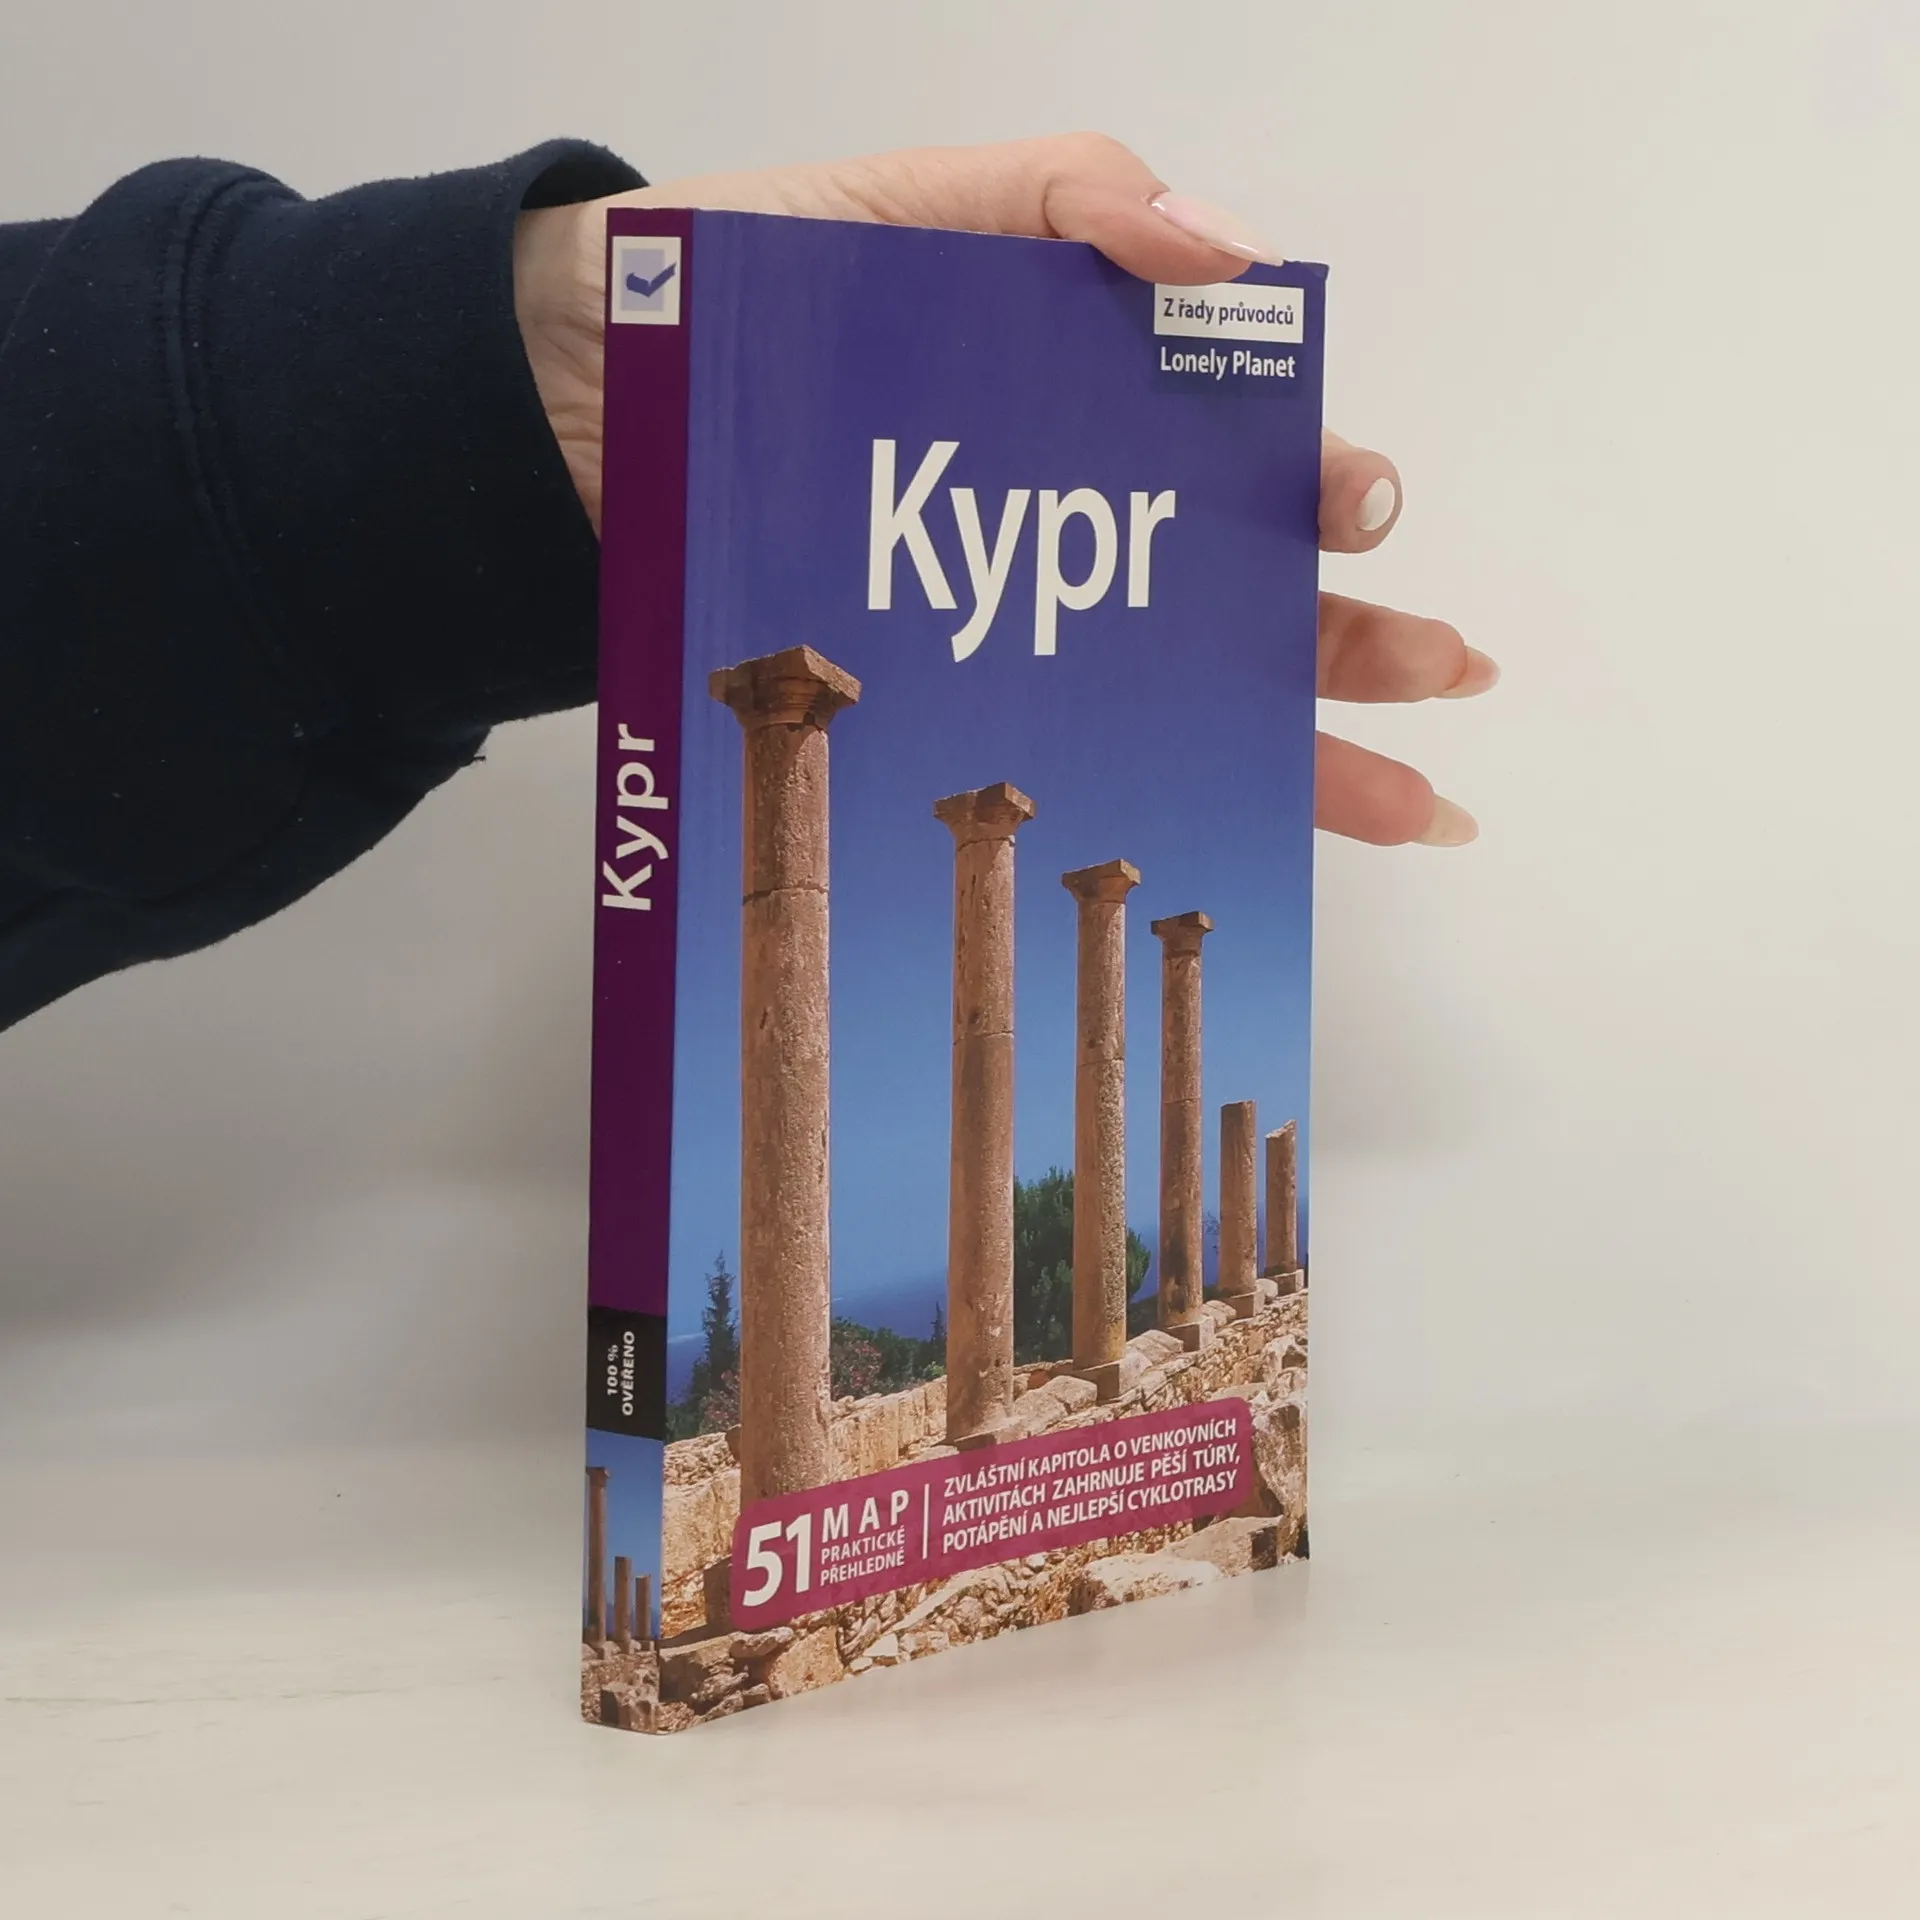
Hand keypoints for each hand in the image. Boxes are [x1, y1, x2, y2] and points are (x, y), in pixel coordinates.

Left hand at [514, 134, 1492, 846]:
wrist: (568, 401)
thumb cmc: (742, 293)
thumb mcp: (918, 204)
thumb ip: (1072, 202)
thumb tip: (1232, 259)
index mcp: (1081, 404)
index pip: (1233, 455)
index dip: (1313, 485)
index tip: (1354, 510)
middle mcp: (1061, 525)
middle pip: (1239, 593)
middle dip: (1353, 640)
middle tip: (1442, 670)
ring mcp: (1003, 620)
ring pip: (1180, 692)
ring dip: (1306, 746)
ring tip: (1412, 799)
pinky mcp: (929, 693)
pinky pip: (1058, 754)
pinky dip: (1158, 798)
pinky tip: (1243, 841)